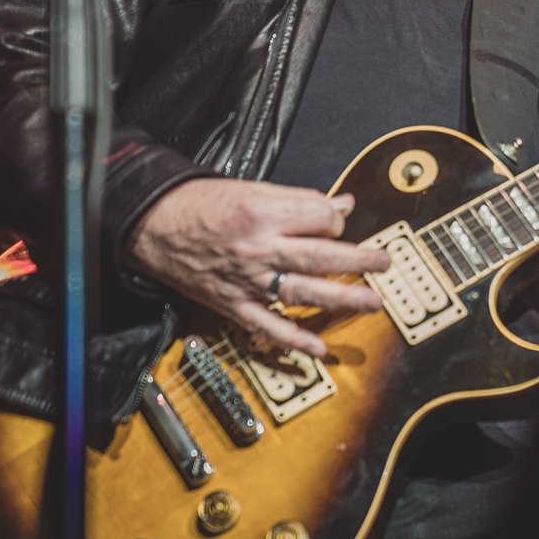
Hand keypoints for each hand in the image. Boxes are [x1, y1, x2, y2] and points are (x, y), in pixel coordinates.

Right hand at [125, 178, 390, 356]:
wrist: (153, 225)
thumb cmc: (202, 204)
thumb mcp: (253, 190)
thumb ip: (300, 200)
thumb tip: (342, 204)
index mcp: (264, 214)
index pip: (321, 219)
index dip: (337, 220)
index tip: (340, 222)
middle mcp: (258, 248)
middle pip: (320, 256)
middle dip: (359, 261)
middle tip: (384, 263)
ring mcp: (247, 280)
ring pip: (303, 291)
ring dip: (342, 299)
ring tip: (372, 303)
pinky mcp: (232, 304)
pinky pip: (267, 326)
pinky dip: (293, 340)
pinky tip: (318, 348)